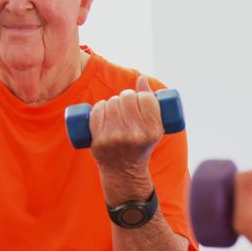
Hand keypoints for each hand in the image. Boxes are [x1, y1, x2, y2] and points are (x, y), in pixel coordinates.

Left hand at [91, 75, 163, 201]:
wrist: (123, 171)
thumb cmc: (140, 145)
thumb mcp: (154, 129)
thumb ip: (151, 104)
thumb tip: (141, 78)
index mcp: (153, 130)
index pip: (146, 98)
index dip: (141, 96)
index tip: (139, 102)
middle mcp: (135, 134)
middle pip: (127, 98)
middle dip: (125, 97)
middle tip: (125, 106)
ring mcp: (116, 137)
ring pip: (111, 102)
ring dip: (112, 102)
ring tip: (115, 111)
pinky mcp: (100, 140)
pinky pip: (97, 111)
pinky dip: (99, 108)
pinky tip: (104, 111)